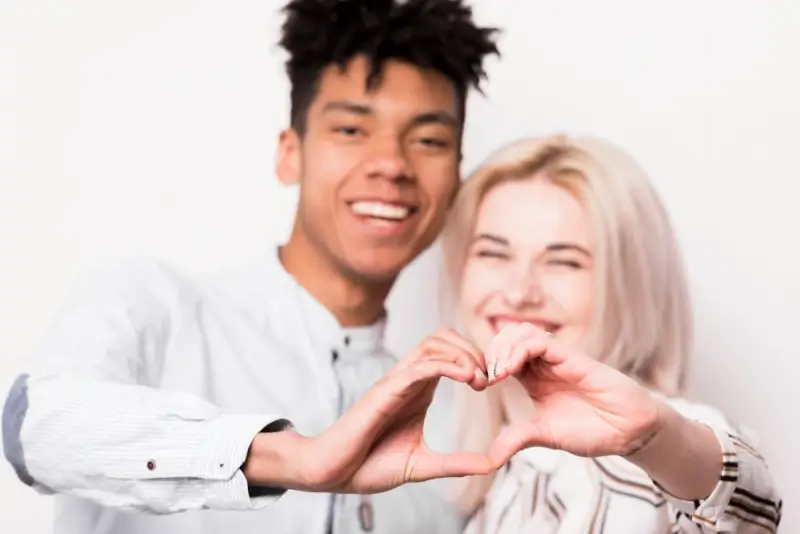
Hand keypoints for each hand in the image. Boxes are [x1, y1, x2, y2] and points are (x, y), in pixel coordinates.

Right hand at [246, 328, 496, 493]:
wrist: (335, 474)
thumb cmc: (369, 465)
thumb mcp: (423, 464)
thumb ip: (455, 463)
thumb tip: (489, 465)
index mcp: (418, 390)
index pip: (449, 354)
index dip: (475, 360)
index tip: (493, 383)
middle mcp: (407, 379)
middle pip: (443, 338)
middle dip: (472, 349)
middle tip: (489, 377)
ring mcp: (396, 381)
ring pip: (433, 343)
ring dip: (463, 354)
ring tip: (479, 378)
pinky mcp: (386, 390)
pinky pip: (420, 365)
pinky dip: (448, 365)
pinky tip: (467, 378)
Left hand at [485, 323, 664, 460]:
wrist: (629, 432)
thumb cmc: (592, 430)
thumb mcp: (544, 435)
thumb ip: (517, 439)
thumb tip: (489, 458)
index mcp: (533, 378)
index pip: (501, 356)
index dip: (487, 364)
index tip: (479, 385)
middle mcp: (543, 364)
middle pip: (506, 338)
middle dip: (490, 352)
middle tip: (486, 377)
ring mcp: (557, 358)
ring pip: (521, 332)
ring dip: (502, 347)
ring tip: (498, 373)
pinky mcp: (572, 357)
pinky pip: (540, 340)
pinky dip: (519, 350)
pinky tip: (511, 370)